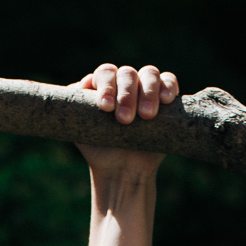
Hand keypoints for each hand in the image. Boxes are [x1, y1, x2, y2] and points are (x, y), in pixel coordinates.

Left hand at [74, 63, 178, 179]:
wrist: (122, 172)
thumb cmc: (99, 149)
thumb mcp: (80, 129)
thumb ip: (76, 107)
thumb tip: (81, 86)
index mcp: (104, 85)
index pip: (106, 73)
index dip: (106, 86)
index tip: (105, 107)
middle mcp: (124, 83)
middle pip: (127, 74)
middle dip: (126, 95)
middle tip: (124, 120)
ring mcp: (145, 89)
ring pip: (149, 74)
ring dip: (148, 92)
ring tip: (146, 116)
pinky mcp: (165, 100)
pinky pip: (169, 82)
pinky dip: (168, 86)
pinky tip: (166, 100)